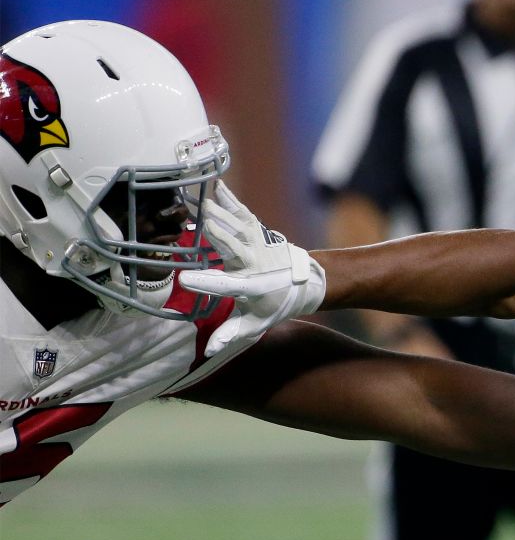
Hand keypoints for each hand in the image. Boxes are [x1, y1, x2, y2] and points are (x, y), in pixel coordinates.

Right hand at [178, 183, 326, 356]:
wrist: (305, 283)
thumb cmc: (273, 305)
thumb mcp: (254, 325)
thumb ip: (230, 335)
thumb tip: (207, 351)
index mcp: (248, 287)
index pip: (225, 286)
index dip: (206, 283)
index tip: (184, 279)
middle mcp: (252, 264)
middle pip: (231, 247)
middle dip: (214, 234)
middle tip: (191, 221)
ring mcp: (257, 245)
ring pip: (236, 227)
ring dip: (217, 213)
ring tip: (197, 200)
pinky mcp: (258, 232)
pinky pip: (243, 214)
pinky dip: (230, 200)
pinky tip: (216, 187)